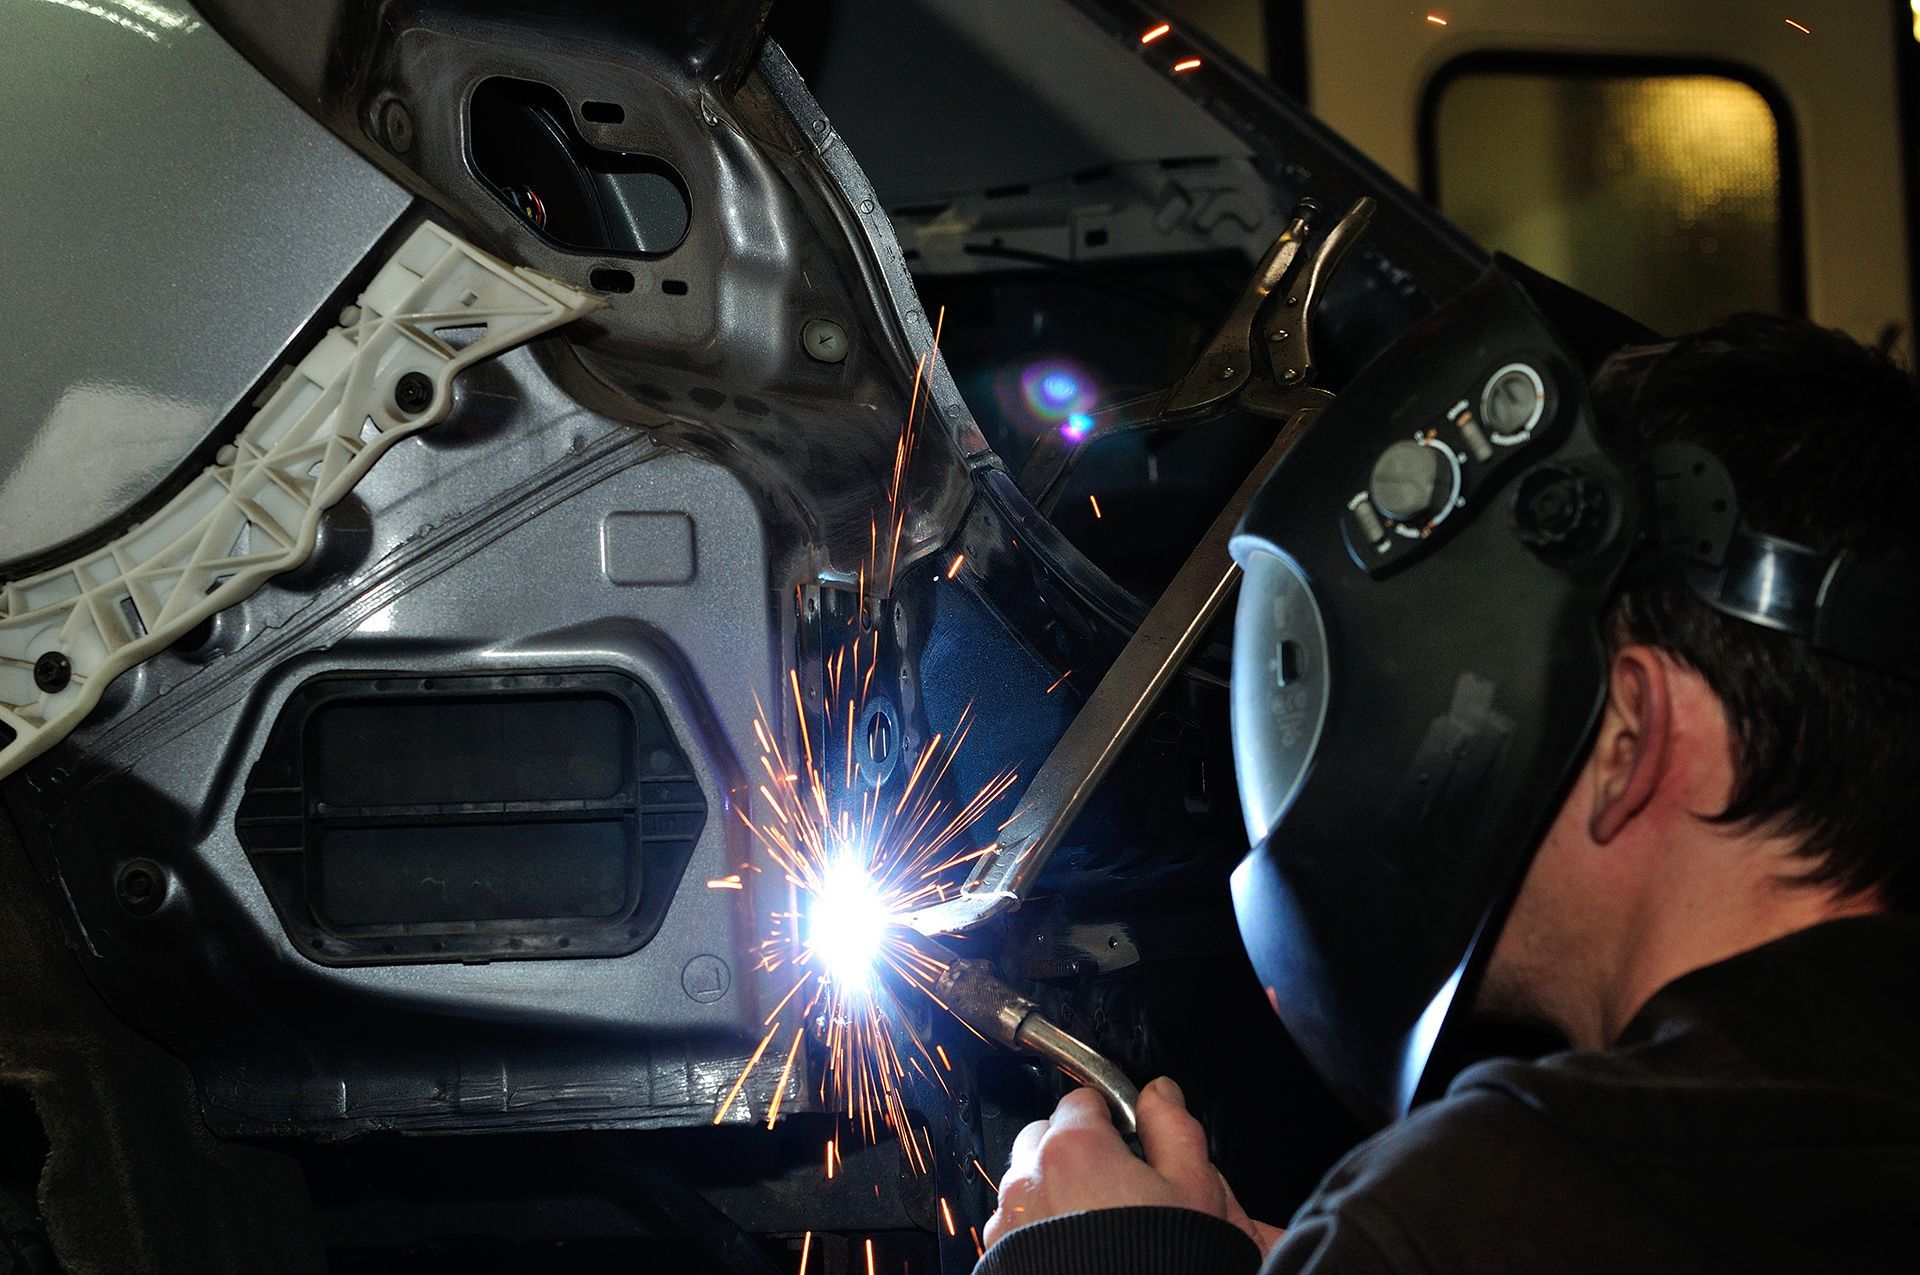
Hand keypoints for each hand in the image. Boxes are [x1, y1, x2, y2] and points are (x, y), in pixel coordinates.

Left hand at [982, 1076, 1286, 1257]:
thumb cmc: (1161, 1262)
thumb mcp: (1192, 1188)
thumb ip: (1173, 1128)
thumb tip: (1160, 1094)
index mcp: (1075, 1147)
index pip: (1082, 1100)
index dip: (1110, 1118)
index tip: (1126, 1140)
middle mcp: (1030, 1177)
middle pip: (1045, 1137)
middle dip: (1075, 1149)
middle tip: (1113, 1183)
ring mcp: (1008, 1219)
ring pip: (1026, 1181)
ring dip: (1052, 1189)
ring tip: (1094, 1220)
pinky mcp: (999, 1254)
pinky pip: (1013, 1223)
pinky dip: (1036, 1226)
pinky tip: (1073, 1245)